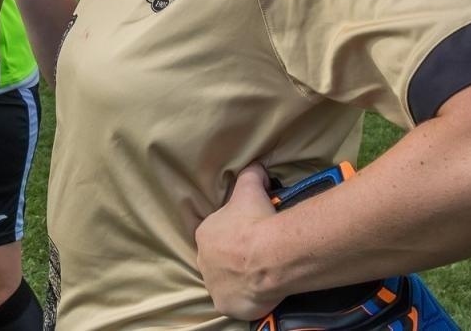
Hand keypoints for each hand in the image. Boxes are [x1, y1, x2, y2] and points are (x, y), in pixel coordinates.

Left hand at [195, 163, 280, 319]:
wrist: (267, 255)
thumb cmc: (255, 220)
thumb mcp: (251, 187)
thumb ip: (251, 174)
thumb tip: (256, 167)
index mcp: (204, 233)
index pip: (215, 233)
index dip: (232, 233)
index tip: (248, 233)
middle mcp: (203, 260)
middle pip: (218, 258)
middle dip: (233, 256)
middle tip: (256, 254)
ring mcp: (213, 284)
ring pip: (225, 281)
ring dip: (238, 277)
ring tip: (259, 273)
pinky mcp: (224, 304)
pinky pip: (234, 302)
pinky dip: (244, 298)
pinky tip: (258, 291)